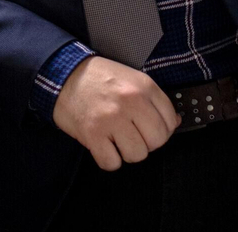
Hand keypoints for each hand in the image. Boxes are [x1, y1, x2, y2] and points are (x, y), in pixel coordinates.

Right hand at [51, 55, 179, 170]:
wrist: (63, 75)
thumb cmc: (99, 78)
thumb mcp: (132, 79)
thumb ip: (154, 100)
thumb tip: (173, 123)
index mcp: (144, 87)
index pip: (170, 122)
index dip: (161, 129)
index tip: (148, 127)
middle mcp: (130, 102)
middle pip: (156, 142)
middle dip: (145, 142)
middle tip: (131, 134)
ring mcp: (111, 119)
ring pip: (136, 155)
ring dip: (126, 152)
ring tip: (115, 138)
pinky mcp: (93, 134)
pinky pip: (112, 163)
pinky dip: (108, 159)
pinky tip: (103, 144)